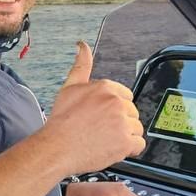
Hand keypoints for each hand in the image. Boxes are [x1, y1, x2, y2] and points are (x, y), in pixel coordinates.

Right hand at [44, 42, 145, 176]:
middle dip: (121, 122)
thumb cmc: (61, 121)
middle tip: (102, 129)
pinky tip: (114, 148)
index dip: (116, 108)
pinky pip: (139, 144)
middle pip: (132, 112)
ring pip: (136, 128)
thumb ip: (81, 65)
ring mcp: (122, 122)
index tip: (105, 116)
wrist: (56, 148)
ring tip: (106, 139)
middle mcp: (116, 103)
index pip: (126, 96)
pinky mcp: (125, 142)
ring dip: (125, 136)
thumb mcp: (69, 87)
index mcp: (105, 88)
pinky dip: (130, 149)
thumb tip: (83, 46)